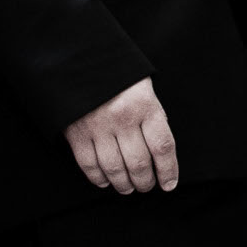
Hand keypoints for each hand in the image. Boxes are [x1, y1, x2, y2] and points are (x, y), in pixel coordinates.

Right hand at [65, 77, 178, 193]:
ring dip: (124, 185)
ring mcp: (98, 127)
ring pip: (115, 169)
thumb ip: (152, 116)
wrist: (79, 58)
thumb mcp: (143, 87)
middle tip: (147, 187)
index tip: (169, 184)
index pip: (163, 146)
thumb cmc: (117, 74)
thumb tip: (159, 149)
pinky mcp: (77, 133)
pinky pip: (89, 165)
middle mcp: (123, 118)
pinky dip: (98, 178)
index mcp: (145, 105)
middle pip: (139, 163)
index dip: (168, 170)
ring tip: (128, 188)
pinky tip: (105, 181)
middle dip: (145, 182)